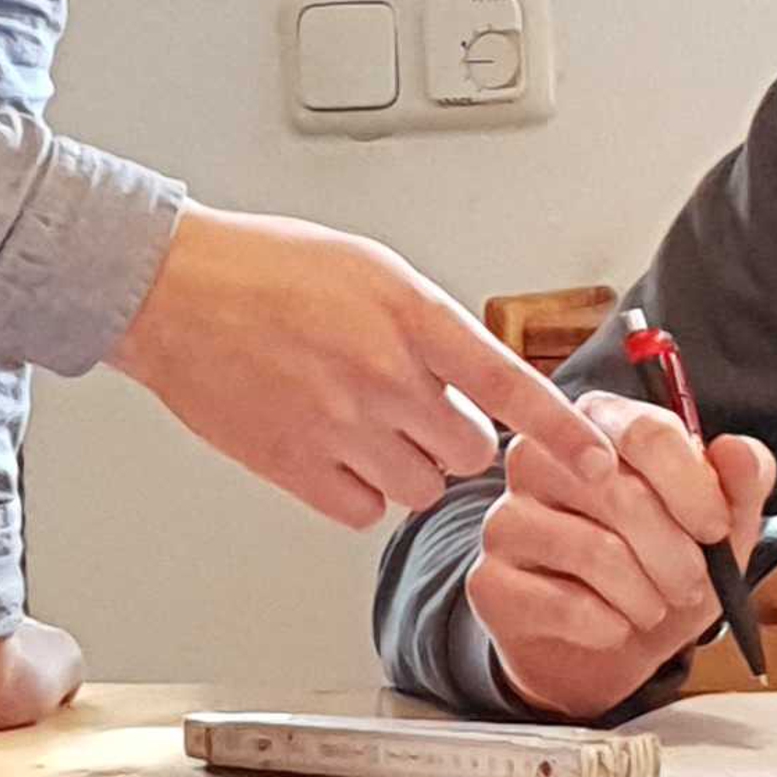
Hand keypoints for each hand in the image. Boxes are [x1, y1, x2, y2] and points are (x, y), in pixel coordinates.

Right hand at [108, 206, 616, 527]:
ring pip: (420, 489)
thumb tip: (470, 373)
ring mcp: (340, 426)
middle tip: (415, 410)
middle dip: (454, 440)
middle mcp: (385, 375)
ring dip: (407, 468)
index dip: (563, 433)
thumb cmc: (265, 266)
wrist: (173, 289)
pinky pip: (363, 510)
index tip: (603, 463)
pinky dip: (358, 492)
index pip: (511, 386)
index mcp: (410, 316)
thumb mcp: (369, 269)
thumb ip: (426, 324)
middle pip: (469, 452)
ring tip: (364, 425)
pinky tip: (332, 451)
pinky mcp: (295, 467)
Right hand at [465, 390, 776, 718]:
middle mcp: (537, 458)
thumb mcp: (717, 531)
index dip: (692, 484)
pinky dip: (609, 626)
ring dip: (647, 596)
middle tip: (693, 586)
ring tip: (654, 607)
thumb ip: (739, 485)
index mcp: (594, 424)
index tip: (716, 529)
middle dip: (676, 553)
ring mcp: (505, 518)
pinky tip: (614, 626)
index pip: (644, 430)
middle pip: (620, 491)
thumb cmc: (660, 569)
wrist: (606, 647)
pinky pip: (565, 604)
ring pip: (596, 552)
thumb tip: (738, 452)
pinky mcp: (488, 581)